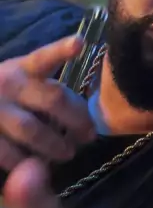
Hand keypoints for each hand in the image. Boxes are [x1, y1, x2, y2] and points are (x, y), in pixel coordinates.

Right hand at [0, 36, 95, 170]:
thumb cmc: (3, 96)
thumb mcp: (21, 82)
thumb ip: (47, 92)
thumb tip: (83, 118)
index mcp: (23, 69)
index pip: (44, 58)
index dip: (61, 50)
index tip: (79, 44)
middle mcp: (9, 85)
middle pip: (52, 99)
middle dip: (76, 118)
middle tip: (89, 135)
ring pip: (32, 129)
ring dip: (54, 144)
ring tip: (67, 153)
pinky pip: (9, 152)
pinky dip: (26, 160)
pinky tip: (35, 164)